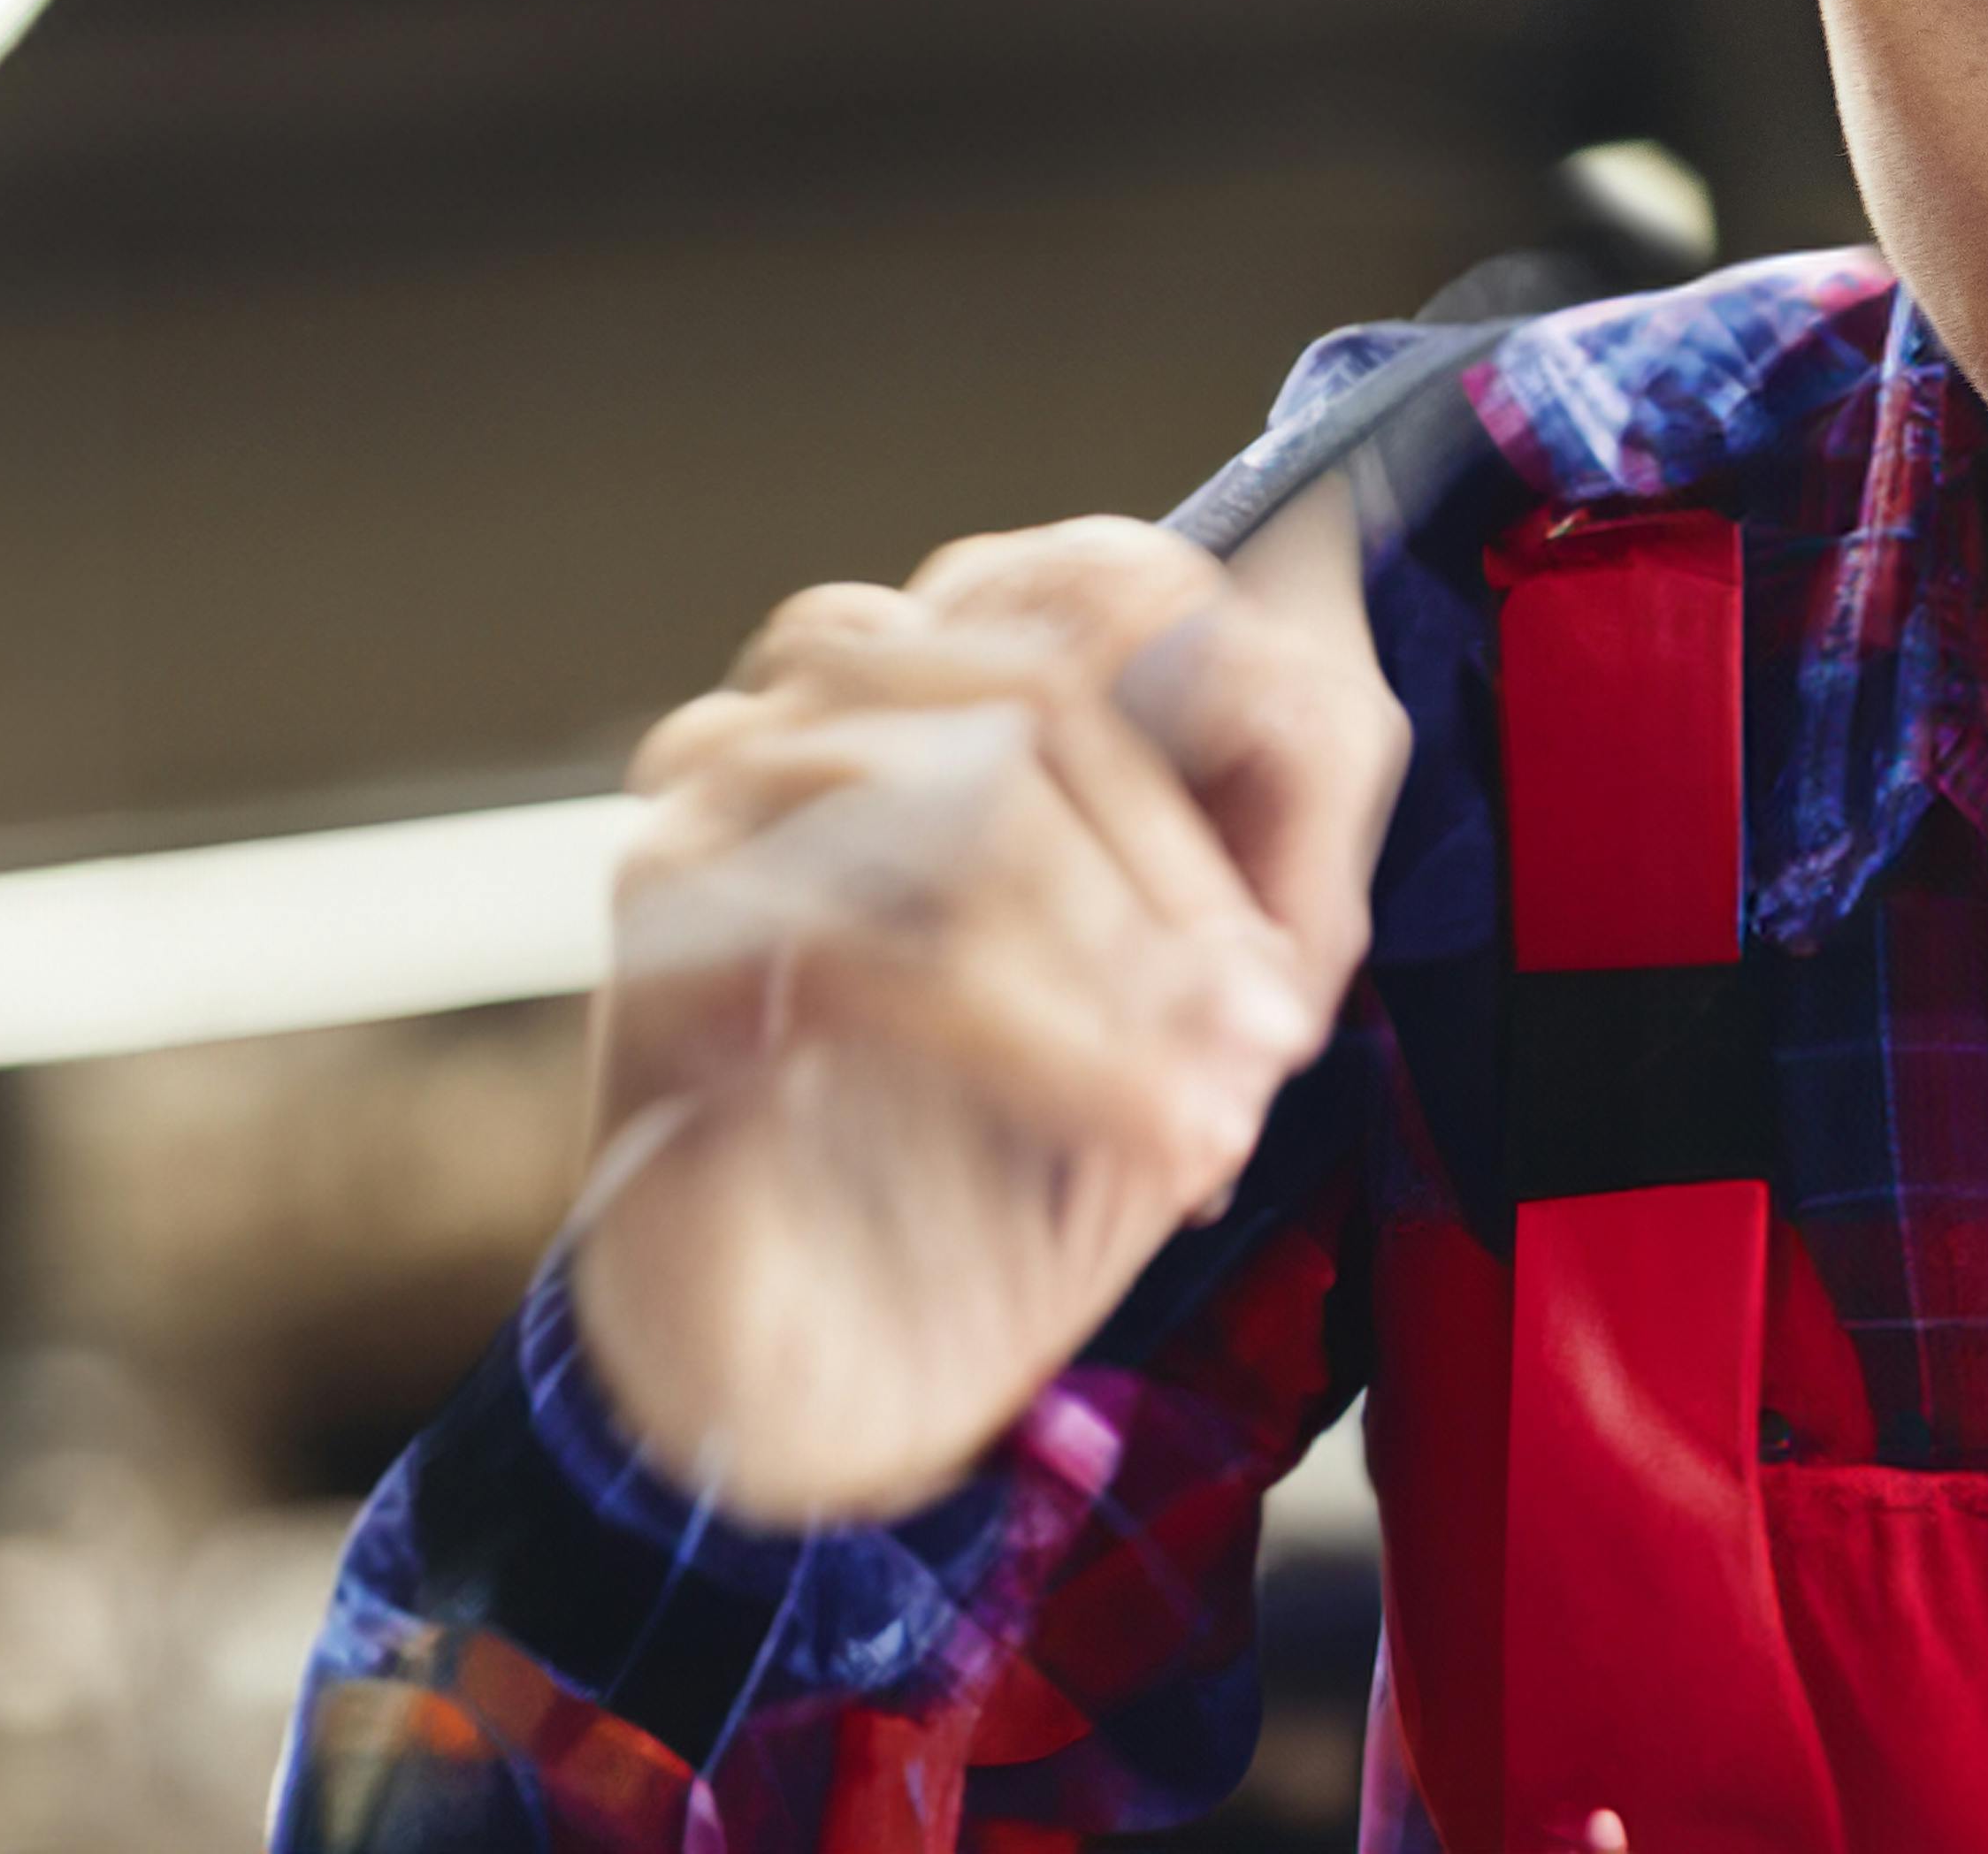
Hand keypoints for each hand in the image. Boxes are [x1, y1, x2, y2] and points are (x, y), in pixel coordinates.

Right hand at [564, 494, 1407, 1520]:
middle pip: (1037, 695)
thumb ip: (1252, 864)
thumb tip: (1324, 705)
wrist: (829, 1390)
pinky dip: (1032, 1041)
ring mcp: (714, 823)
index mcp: (935, 699)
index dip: (1236, 720)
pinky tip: (1125, 1123)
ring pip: (954, 804)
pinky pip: (859, 950)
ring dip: (1113, 964)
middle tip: (1267, 1037)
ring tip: (1205, 1109)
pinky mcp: (663, 958)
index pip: (1099, 595)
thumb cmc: (1006, 1174)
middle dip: (1181, 878)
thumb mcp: (1180, 1007)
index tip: (1311, 913)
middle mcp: (805, 721)